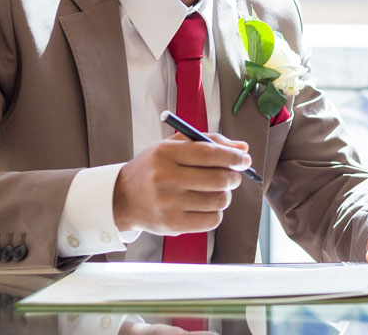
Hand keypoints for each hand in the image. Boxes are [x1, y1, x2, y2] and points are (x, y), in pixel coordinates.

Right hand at [112, 133, 251, 234]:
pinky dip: (216, 212)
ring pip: (219, 200)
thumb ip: (209, 142)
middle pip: (219, 179)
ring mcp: (168, 203)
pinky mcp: (172, 224)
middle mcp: (165, 178)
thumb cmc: (154, 168)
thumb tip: (243, 149)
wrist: (123, 198)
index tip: (244, 159)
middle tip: (233, 175)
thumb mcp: (174, 147)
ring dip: (225, 195)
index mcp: (165, 153)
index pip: (209, 153)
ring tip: (214, 191)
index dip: (233, 157)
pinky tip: (204, 206)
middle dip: (234, 177)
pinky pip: (212, 220)